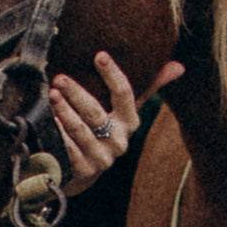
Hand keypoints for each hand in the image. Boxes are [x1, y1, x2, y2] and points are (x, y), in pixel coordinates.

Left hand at [49, 51, 181, 198]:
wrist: (83, 171)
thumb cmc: (103, 130)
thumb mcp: (123, 111)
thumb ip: (148, 87)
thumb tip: (178, 66)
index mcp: (130, 122)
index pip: (124, 94)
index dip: (112, 74)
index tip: (99, 55)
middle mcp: (119, 142)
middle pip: (96, 112)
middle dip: (77, 93)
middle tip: (60, 78)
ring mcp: (101, 158)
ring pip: (80, 130)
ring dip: (64, 111)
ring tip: (52, 95)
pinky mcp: (83, 170)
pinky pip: (68, 147)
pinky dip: (57, 133)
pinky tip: (48, 120)